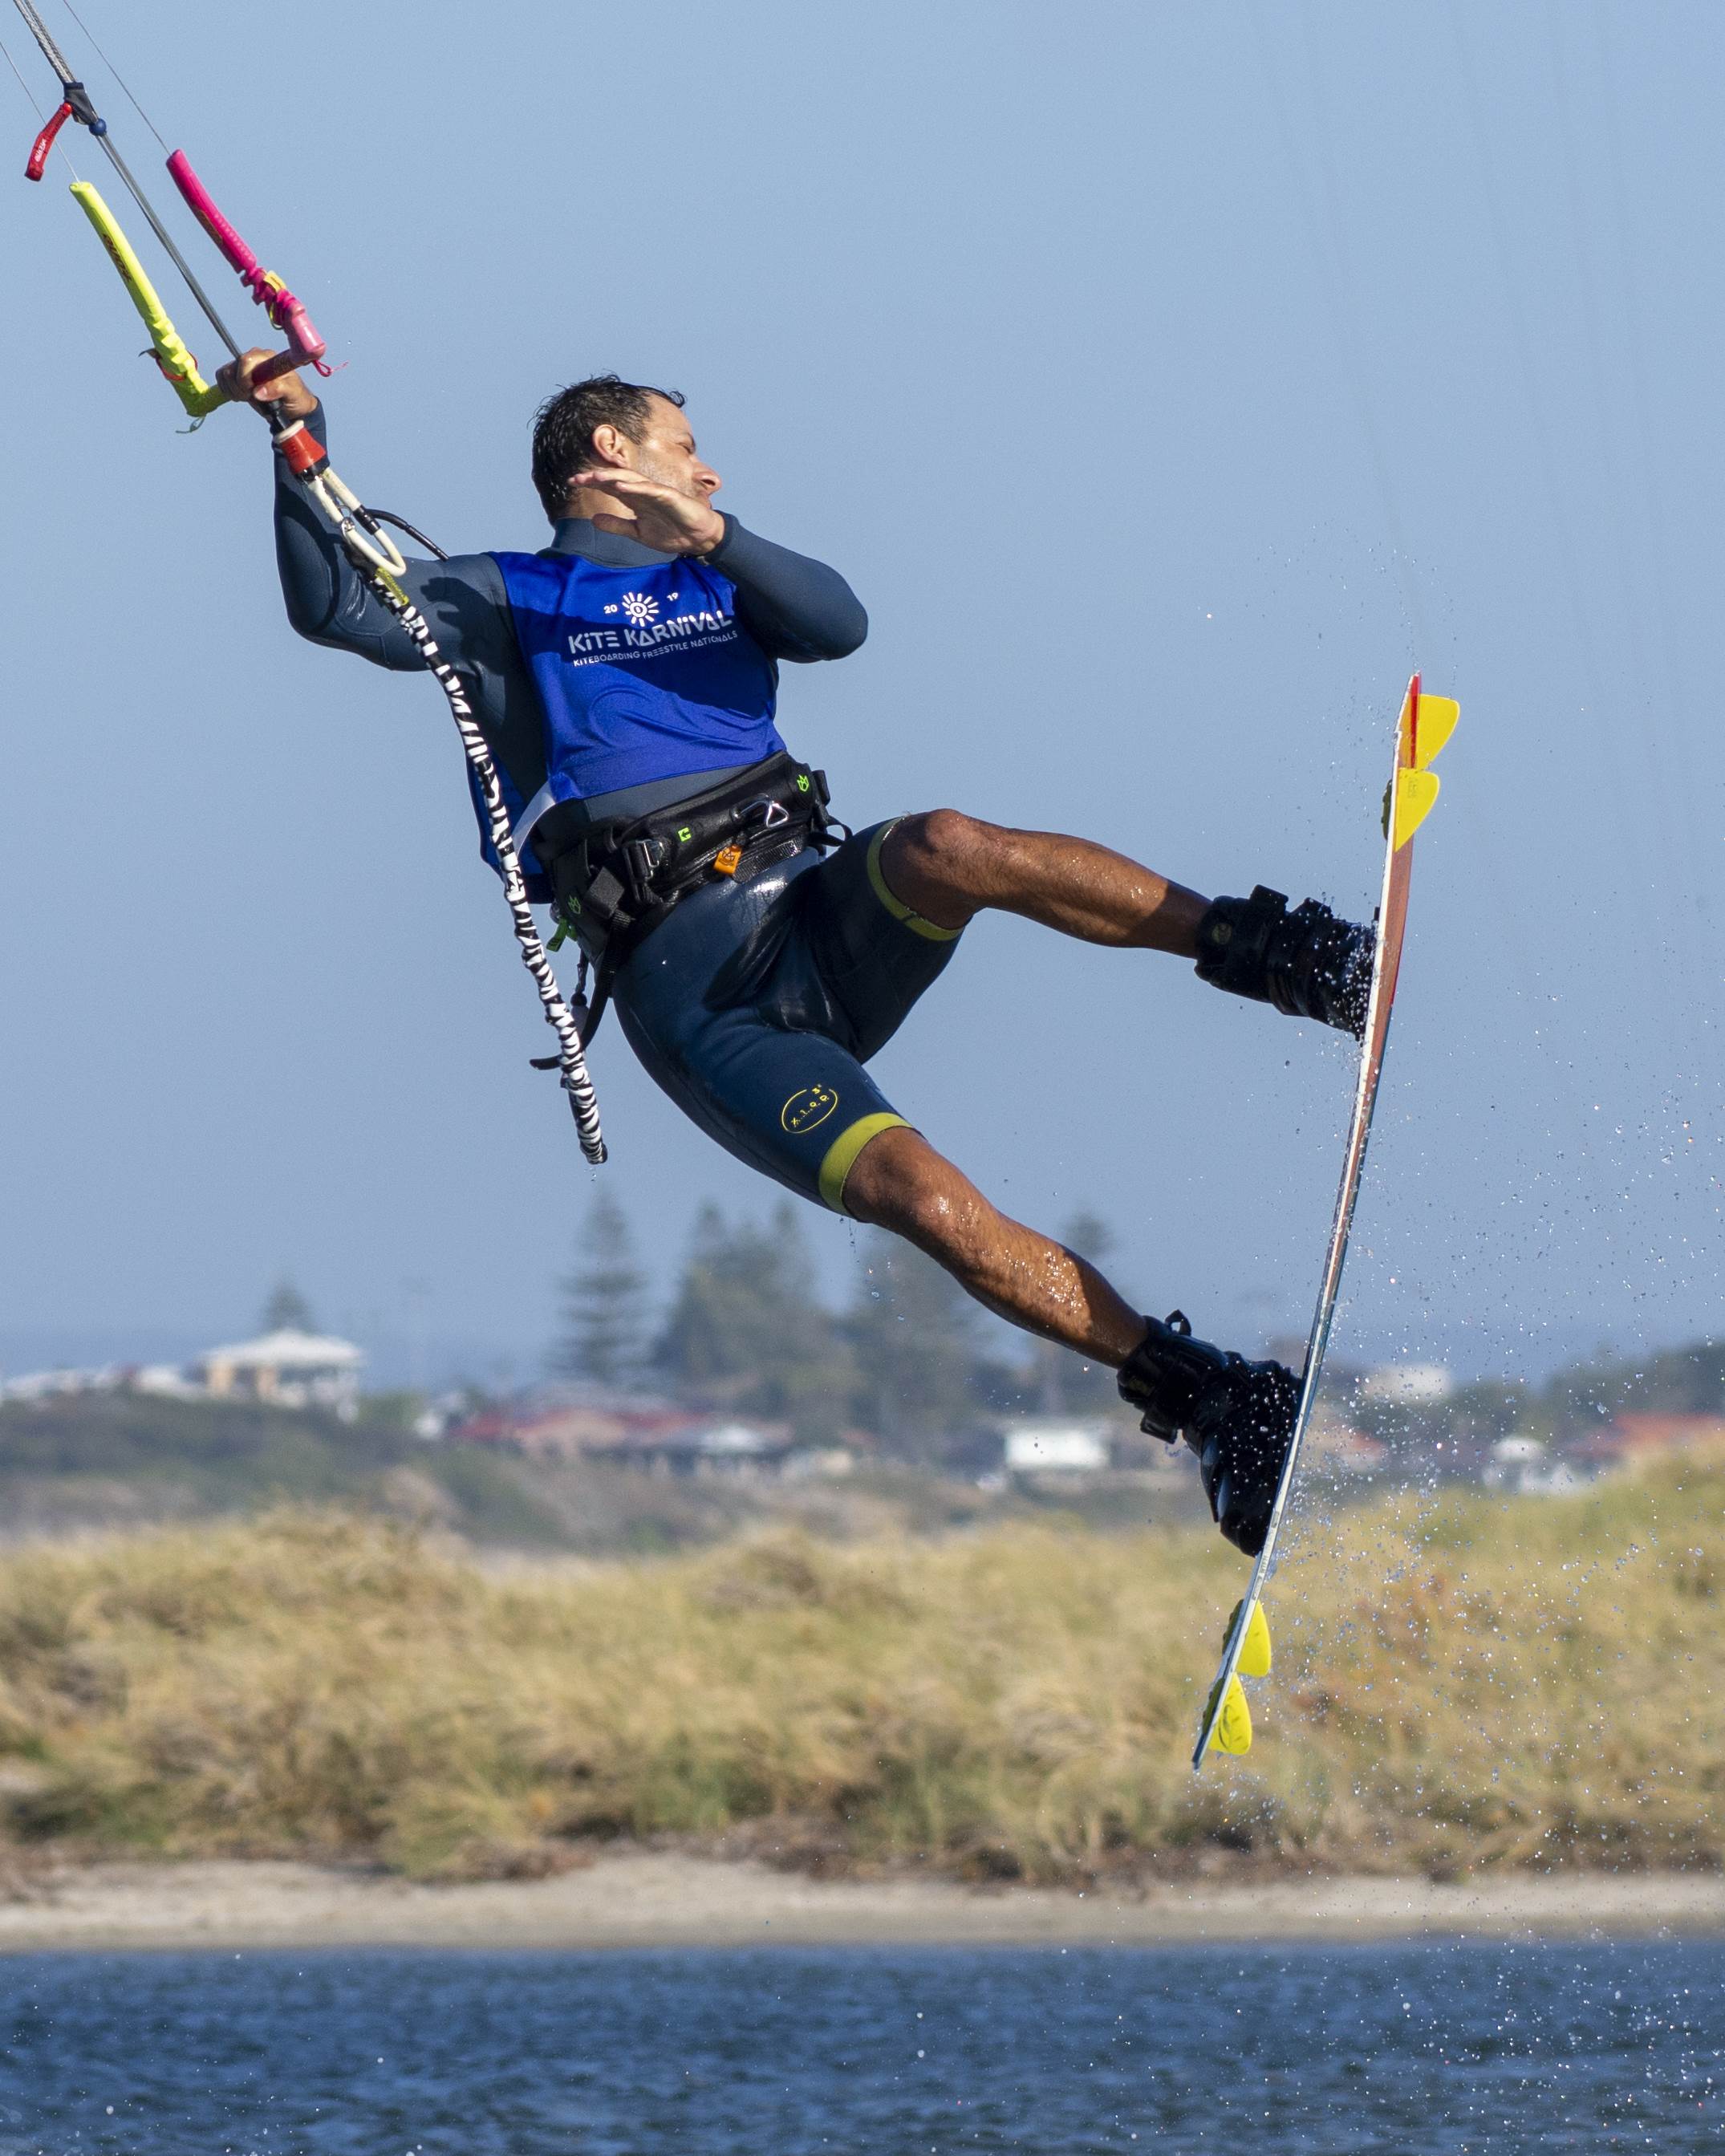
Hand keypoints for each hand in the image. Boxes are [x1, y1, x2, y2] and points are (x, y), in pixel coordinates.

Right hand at [216, 346, 319, 421]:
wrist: (293, 405)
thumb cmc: (296, 396)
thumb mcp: (292, 393)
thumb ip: (278, 389)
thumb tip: (257, 392)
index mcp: (268, 358)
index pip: (245, 360)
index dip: (244, 379)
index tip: (253, 392)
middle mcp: (255, 359)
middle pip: (232, 369)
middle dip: (239, 388)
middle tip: (253, 397)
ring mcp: (244, 366)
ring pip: (225, 374)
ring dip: (234, 391)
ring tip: (249, 398)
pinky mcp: (237, 375)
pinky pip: (221, 377)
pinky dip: (227, 390)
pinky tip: (241, 396)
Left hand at [569, 466, 724, 554]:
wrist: (699, 539)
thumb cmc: (672, 533)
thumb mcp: (638, 533)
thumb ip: (617, 526)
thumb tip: (593, 520)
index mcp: (635, 499)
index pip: (609, 486)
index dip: (591, 483)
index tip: (571, 482)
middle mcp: (643, 491)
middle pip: (615, 478)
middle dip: (596, 477)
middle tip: (576, 478)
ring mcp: (656, 492)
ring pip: (631, 479)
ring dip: (612, 477)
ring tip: (594, 477)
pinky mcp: (670, 496)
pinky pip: (651, 489)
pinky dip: (636, 486)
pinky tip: (622, 486)